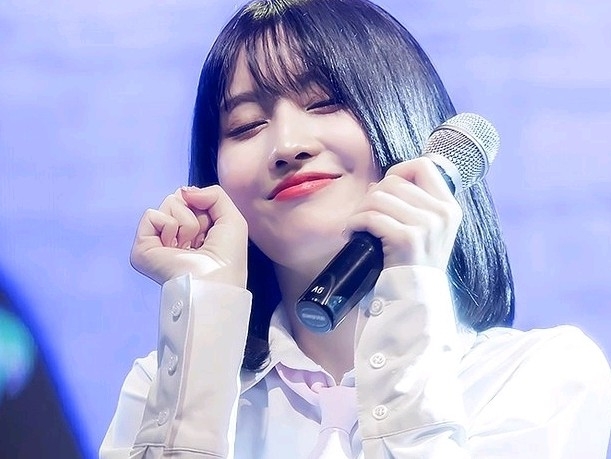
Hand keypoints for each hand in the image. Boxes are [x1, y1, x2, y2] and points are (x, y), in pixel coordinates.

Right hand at [130, 185, 247, 287]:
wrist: (214, 281)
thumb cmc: (228, 257)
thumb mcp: (232, 218)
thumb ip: (214, 194)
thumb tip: (183, 191)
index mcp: (192, 233)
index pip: (191, 199)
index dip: (206, 209)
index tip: (212, 232)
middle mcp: (173, 236)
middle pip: (179, 198)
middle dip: (196, 215)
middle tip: (201, 241)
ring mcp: (156, 242)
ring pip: (169, 203)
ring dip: (187, 223)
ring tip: (190, 246)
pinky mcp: (142, 248)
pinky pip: (151, 214)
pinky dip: (169, 225)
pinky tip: (175, 246)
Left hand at [345, 157, 461, 269]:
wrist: (415, 302)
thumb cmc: (413, 266)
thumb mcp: (425, 233)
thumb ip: (410, 206)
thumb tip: (376, 186)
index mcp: (449, 208)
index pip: (423, 166)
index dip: (398, 171)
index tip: (384, 189)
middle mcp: (442, 214)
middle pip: (394, 181)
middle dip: (371, 197)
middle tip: (364, 216)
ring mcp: (427, 226)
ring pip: (378, 196)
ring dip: (360, 210)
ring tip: (357, 226)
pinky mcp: (408, 239)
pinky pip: (371, 217)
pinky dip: (355, 223)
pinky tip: (352, 233)